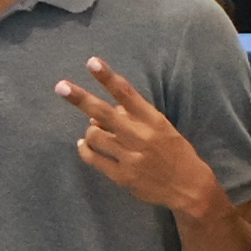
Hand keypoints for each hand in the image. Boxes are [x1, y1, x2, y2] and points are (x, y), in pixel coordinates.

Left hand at [61, 58, 221, 219]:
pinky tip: (85, 145)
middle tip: (60, 87)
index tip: (91, 62)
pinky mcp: (122, 176)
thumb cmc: (175, 152)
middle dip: (80, 98)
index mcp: (153, 120)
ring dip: (91, 131)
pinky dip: (85, 149)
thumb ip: (134, 117)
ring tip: (96, 132)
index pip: (127, 94)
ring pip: (94, 135)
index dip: (107, 77)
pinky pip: (93, 158)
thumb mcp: (161, 128)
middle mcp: (140, 136)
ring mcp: (130, 158)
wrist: (189, 188)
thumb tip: (99, 113)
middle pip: (103, 113)